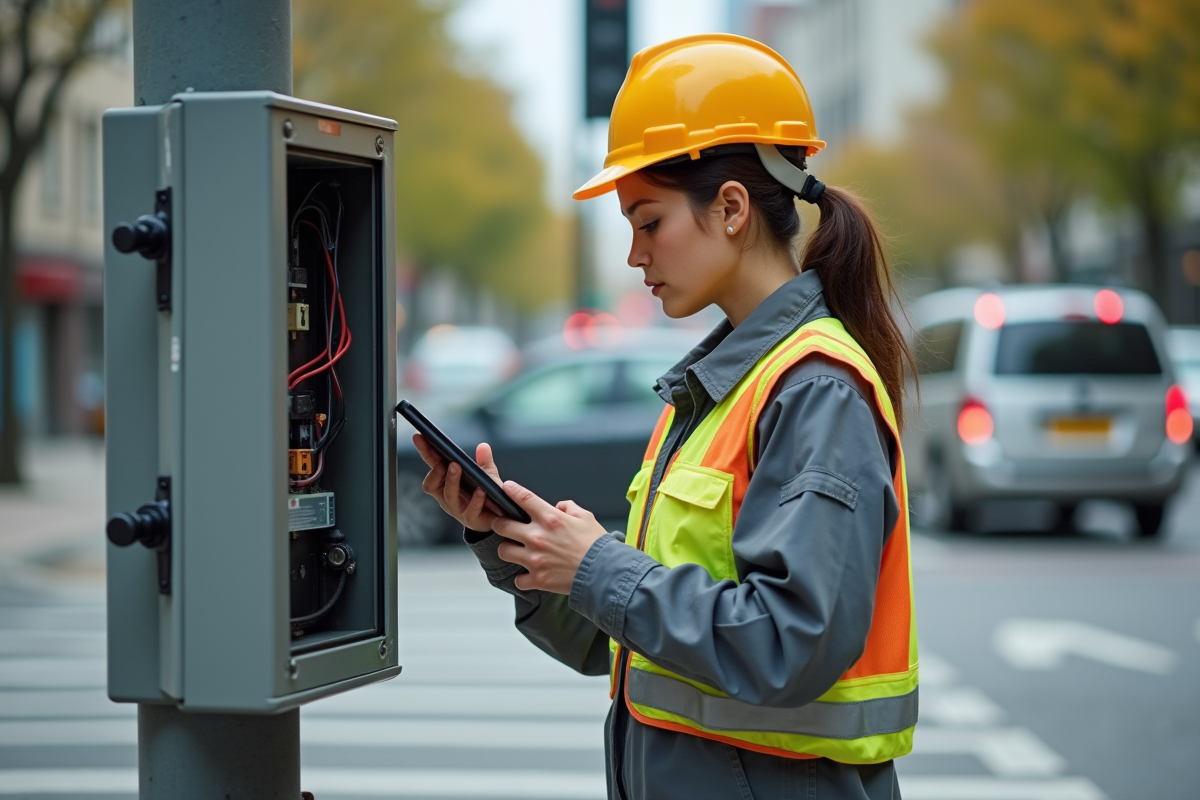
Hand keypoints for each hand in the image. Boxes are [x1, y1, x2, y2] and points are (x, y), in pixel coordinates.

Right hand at [413, 434, 502, 532]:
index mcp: (446, 483)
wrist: (498, 519)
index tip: (420, 437)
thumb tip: (483, 446)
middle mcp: (446, 497)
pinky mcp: (472, 520)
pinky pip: (471, 510)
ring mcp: (458, 509)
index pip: (432, 465)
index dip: (425, 452)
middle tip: (441, 457)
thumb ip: (484, 462)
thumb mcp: (486, 476)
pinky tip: (481, 490)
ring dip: (451, 480)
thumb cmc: (486, 496)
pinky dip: (476, 499)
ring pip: (449, 496)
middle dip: (435, 469)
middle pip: (432, 483)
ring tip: (456, 467)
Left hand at [492, 482, 608, 593]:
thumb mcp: (586, 517)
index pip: (524, 498)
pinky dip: (523, 578)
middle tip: (504, 525)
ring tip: (516, 551)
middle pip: (502, 526)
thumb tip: (560, 506)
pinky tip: (529, 574)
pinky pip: (518, 579)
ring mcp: (535, 559)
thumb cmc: (597, 545)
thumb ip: (569, 507)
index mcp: (550, 519)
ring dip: (509, 550)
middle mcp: (538, 537)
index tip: (506, 488)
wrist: (604, 572)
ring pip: (504, 551)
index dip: (511, 490)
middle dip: (500, 523)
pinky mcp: (537, 579)